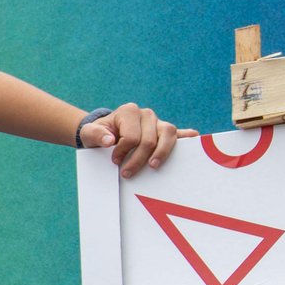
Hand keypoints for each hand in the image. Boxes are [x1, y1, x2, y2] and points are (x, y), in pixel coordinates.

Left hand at [79, 102, 194, 177]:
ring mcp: (158, 122)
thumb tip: (109, 140)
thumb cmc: (99, 133)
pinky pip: (180, 133)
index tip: (115, 161)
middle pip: (149, 140)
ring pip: (168, 135)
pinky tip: (194, 139)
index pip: (131, 136)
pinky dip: (187, 137)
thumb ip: (95, 134)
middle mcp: (146, 114)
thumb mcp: (89, 133)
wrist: (104, 133)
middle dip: (138, 159)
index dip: (123, 151)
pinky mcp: (166, 131)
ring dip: (162, 153)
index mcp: (129, 111)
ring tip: (152, 166)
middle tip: (126, 173)